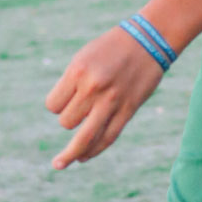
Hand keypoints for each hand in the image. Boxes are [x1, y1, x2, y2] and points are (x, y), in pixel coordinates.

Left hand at [46, 25, 163, 168]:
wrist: (149, 40)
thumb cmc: (111, 48)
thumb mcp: (84, 57)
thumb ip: (71, 84)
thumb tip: (62, 115)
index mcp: (78, 71)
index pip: (53, 105)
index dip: (57, 106)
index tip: (65, 100)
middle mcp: (93, 87)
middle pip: (66, 122)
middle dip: (69, 119)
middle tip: (80, 108)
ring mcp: (112, 101)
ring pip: (84, 138)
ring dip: (72, 150)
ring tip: (61, 161)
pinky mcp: (128, 110)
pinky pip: (106, 139)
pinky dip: (92, 152)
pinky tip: (82, 158)